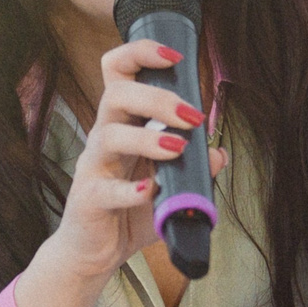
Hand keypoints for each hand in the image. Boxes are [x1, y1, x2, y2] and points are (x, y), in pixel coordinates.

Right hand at [33, 40, 224, 290]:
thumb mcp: (170, 186)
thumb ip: (195, 168)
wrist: (96, 253)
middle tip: (191, 116)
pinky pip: (106, 190)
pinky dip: (132, 190)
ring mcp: (93, 167)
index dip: (141, 53)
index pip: (120, 73)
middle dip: (157, 98)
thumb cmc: (129, 210)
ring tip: (176, 149)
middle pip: (117, 95)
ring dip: (147, 138)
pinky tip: (152, 191)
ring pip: (109, 135)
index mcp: (124, 124)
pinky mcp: (89, 199)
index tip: (175, 56)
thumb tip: (218, 153)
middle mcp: (105, 137)